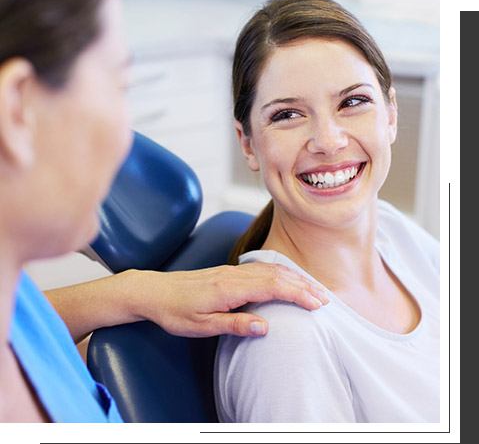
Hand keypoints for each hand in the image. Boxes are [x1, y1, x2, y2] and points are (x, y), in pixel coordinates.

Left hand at [128, 263, 328, 337]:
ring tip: (313, 288)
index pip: (273, 287)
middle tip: (325, 299)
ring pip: (270, 269)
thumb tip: (266, 327)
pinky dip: (280, 272)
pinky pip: (261, 268)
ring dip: (294, 277)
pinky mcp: (229, 271)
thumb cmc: (176, 311)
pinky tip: (286, 277)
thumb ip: (234, 324)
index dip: (298, 294)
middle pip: (277, 275)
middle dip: (303, 285)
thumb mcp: (201, 325)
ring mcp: (232, 270)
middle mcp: (234, 275)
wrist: (155, 291)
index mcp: (229, 288)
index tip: (317, 304)